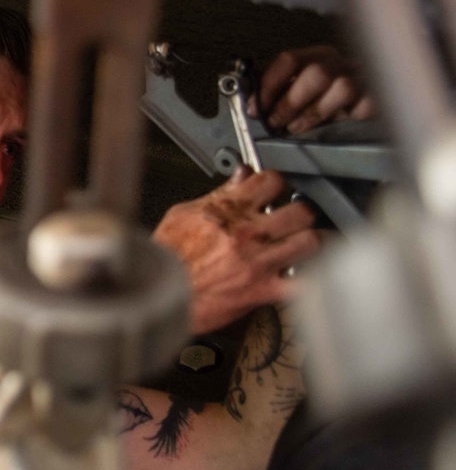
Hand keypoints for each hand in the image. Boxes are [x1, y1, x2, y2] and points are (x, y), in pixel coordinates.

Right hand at [152, 168, 319, 334]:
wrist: (158, 294)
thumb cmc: (167, 258)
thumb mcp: (183, 215)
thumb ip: (216, 194)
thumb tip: (240, 175)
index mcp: (227, 211)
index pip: (271, 181)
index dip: (277, 183)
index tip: (276, 190)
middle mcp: (246, 234)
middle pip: (300, 211)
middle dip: (301, 213)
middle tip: (297, 218)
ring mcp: (258, 262)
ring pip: (310, 242)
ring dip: (311, 242)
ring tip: (306, 243)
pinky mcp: (262, 290)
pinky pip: (302, 284)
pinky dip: (310, 281)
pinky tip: (307, 276)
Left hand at [247, 45, 375, 133]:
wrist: (368, 93)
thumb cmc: (325, 95)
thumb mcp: (299, 88)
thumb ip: (278, 90)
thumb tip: (251, 102)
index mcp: (316, 56)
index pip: (289, 60)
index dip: (268, 84)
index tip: (255, 107)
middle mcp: (339, 63)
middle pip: (316, 73)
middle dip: (290, 101)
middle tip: (274, 121)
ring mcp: (361, 77)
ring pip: (342, 88)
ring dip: (314, 112)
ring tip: (297, 127)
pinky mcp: (376, 96)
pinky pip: (365, 105)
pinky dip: (348, 116)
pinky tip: (335, 123)